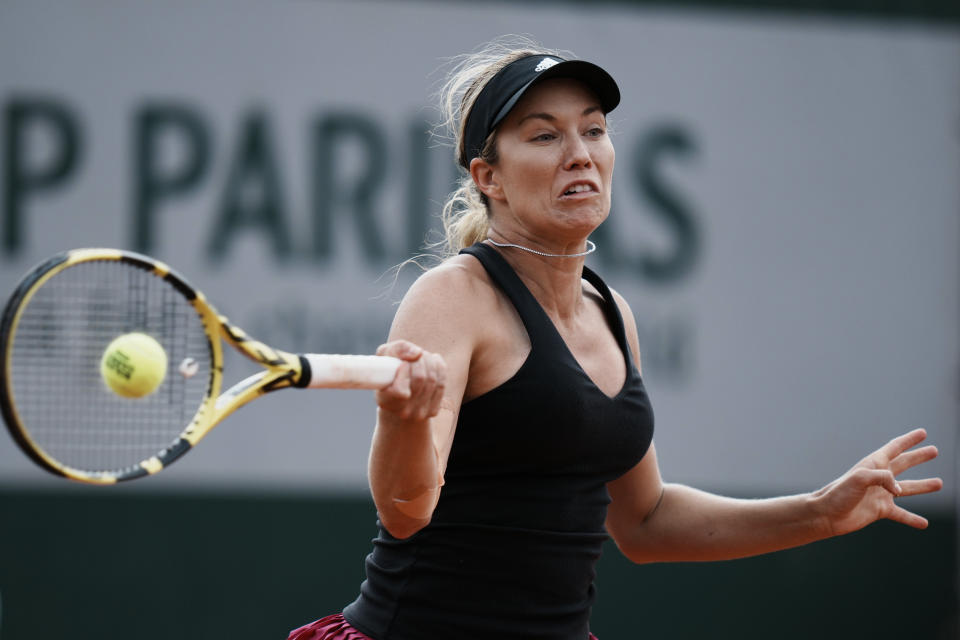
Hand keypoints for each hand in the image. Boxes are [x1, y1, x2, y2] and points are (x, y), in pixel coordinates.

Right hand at [375, 340, 445, 422]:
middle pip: (420, 378)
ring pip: (433, 379)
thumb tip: (417, 353)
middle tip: (415, 354)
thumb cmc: (389, 373)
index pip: (400, 390)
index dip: (404, 372)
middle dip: (419, 360)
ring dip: (429, 362)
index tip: (403, 363)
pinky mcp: (432, 411)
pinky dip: (439, 368)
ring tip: (422, 357)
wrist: (397, 399)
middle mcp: (402, 411)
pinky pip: (442, 384)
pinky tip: (432, 362)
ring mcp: (419, 413)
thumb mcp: (385, 356)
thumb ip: (397, 350)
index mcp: (385, 400)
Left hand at [814, 428, 942, 536]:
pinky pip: (901, 514)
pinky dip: (912, 518)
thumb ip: (882, 478)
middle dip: (918, 457)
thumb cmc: (839, 493)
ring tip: (939, 483)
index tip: (923, 433)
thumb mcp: (860, 478)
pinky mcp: (880, 510)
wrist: (827, 515)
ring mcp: (880, 494)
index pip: (894, 448)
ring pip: (907, 489)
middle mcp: (878, 478)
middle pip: (903, 464)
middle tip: (934, 451)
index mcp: (873, 464)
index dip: (909, 440)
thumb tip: (899, 490)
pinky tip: (924, 523)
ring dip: (923, 486)